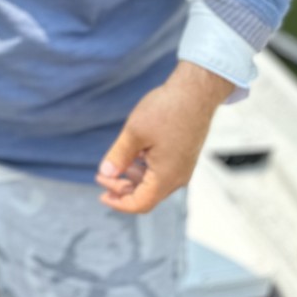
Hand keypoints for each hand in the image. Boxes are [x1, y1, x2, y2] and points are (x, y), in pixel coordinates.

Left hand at [95, 61, 234, 213]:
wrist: (195, 92)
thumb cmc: (166, 110)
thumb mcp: (134, 133)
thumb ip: (119, 156)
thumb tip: (106, 174)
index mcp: (166, 177)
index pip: (140, 204)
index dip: (118, 203)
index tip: (101, 194)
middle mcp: (177, 177)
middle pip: (147, 196)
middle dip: (122, 189)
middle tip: (102, 175)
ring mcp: (183, 167)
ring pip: (154, 184)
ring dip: (133, 179)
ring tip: (116, 164)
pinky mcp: (184, 157)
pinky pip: (162, 172)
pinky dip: (144, 169)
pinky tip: (133, 155)